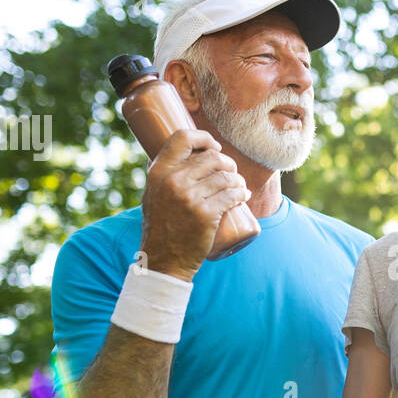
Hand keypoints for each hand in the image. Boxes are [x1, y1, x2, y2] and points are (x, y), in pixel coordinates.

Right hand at [139, 129, 250, 280]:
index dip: (204, 138)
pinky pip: (232, 195)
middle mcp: (173, 181)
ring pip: (225, 177)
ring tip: (239, 186)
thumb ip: (165, 175)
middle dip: (228, 163)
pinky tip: (244, 196)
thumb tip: (184, 154)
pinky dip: (242, 194)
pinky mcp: (206, 214)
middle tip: (232, 173)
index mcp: (158, 172)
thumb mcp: (153, 194)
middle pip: (211, 157)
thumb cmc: (160, 226)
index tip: (214, 147)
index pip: (182, 138)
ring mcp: (190, 198)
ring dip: (238, 179)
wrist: (164, 259)